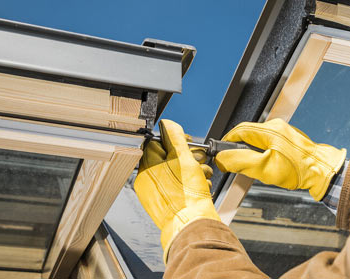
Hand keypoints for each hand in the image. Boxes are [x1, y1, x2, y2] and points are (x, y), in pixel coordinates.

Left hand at [133, 119, 218, 261]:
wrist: (193, 225)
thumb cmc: (187, 195)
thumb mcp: (183, 157)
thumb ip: (175, 137)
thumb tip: (167, 124)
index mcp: (147, 167)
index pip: (156, 143)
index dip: (174, 140)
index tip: (187, 142)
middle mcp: (147, 180)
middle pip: (167, 158)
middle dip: (188, 157)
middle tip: (199, 161)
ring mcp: (155, 194)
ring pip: (175, 173)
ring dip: (193, 171)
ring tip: (203, 177)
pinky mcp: (165, 204)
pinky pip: (176, 188)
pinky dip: (189, 185)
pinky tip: (200, 187)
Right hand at [215, 118, 345, 200]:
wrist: (323, 172)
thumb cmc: (299, 170)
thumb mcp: (264, 168)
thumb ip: (240, 161)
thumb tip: (222, 158)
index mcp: (270, 130)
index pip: (239, 130)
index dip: (227, 142)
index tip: (221, 153)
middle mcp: (277, 127)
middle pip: (248, 134)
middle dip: (239, 148)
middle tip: (234, 163)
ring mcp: (285, 132)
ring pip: (258, 139)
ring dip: (251, 152)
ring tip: (252, 167)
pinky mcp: (290, 140)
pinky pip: (269, 143)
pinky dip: (262, 153)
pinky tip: (266, 165)